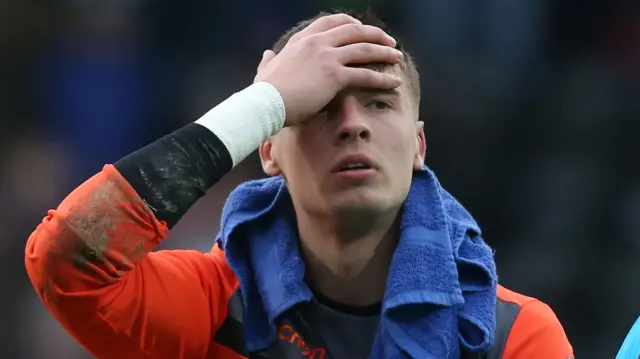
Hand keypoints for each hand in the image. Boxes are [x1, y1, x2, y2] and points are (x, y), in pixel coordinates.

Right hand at [254, 13, 403, 126]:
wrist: (265, 103)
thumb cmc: (264, 92)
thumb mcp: (265, 70)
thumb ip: (269, 60)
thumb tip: (267, 54)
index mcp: (302, 40)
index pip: (330, 22)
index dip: (349, 23)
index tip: (360, 28)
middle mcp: (317, 43)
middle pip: (353, 31)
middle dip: (374, 34)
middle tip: (388, 41)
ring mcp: (327, 57)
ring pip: (364, 49)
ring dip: (384, 52)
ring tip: (397, 57)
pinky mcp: (335, 76)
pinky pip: (366, 74)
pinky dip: (383, 77)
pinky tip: (395, 81)